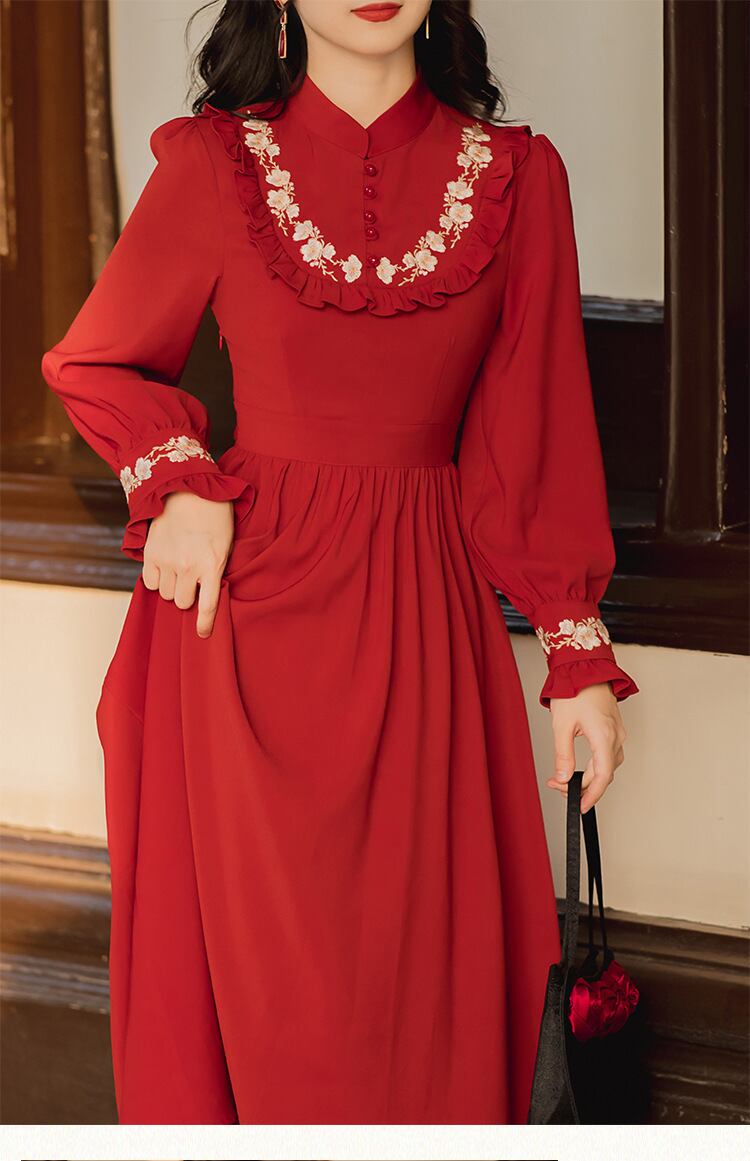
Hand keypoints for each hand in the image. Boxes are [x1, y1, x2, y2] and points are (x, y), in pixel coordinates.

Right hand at [141, 490, 234, 637]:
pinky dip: (156, 579)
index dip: (205, 624)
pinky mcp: (151, 553)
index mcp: (212, 565)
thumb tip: (207, 591)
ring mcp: (167, 560)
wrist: (188, 488)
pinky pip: (149, 582)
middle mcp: (188, 567)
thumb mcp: (225, 543)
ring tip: (178, 570)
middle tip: (191, 584)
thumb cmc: (214, 516)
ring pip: (164, 594)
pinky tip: (164, 567)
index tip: (203, 635)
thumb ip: (216, 569)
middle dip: (186, 597)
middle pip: (181, 602)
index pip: (208, 606)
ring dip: (171, 587)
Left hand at [546, 682, 625, 812]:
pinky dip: (596, 766)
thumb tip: (563, 778)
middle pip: (604, 774)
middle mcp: (616, 737)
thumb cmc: (575, 690)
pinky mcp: (615, 730)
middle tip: (558, 787)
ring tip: (566, 780)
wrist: (587, 669)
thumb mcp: (562, 725)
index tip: (580, 807)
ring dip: (589, 778)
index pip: (603, 776)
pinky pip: (609, 756)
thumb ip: (563, 755)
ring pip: (608, 766)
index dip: (592, 795)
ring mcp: (618, 733)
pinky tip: (581, 768)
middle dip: (582, 787)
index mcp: (604, 736)